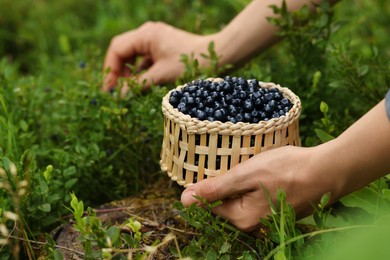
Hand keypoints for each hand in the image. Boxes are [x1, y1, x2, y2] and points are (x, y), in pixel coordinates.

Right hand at [103, 22, 215, 91]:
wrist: (218, 55)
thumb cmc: (191, 62)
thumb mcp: (162, 75)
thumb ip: (138, 85)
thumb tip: (119, 97)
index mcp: (145, 34)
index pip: (117, 49)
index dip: (110, 69)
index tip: (109, 88)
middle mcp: (148, 33)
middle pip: (123, 51)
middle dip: (117, 71)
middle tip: (115, 92)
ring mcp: (156, 40)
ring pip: (133, 56)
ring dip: (128, 73)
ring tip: (126, 91)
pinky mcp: (163, 48)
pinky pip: (145, 59)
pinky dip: (141, 72)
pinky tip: (140, 86)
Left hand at [180, 145, 337, 231]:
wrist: (328, 171)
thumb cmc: (286, 170)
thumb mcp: (245, 175)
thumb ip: (214, 189)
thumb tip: (183, 201)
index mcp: (241, 219)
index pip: (210, 204)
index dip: (210, 184)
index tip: (222, 167)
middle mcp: (253, 225)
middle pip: (226, 202)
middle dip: (229, 183)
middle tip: (242, 164)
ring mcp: (267, 219)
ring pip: (242, 198)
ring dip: (243, 183)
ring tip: (257, 167)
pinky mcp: (278, 211)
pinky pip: (256, 199)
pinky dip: (256, 186)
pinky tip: (267, 174)